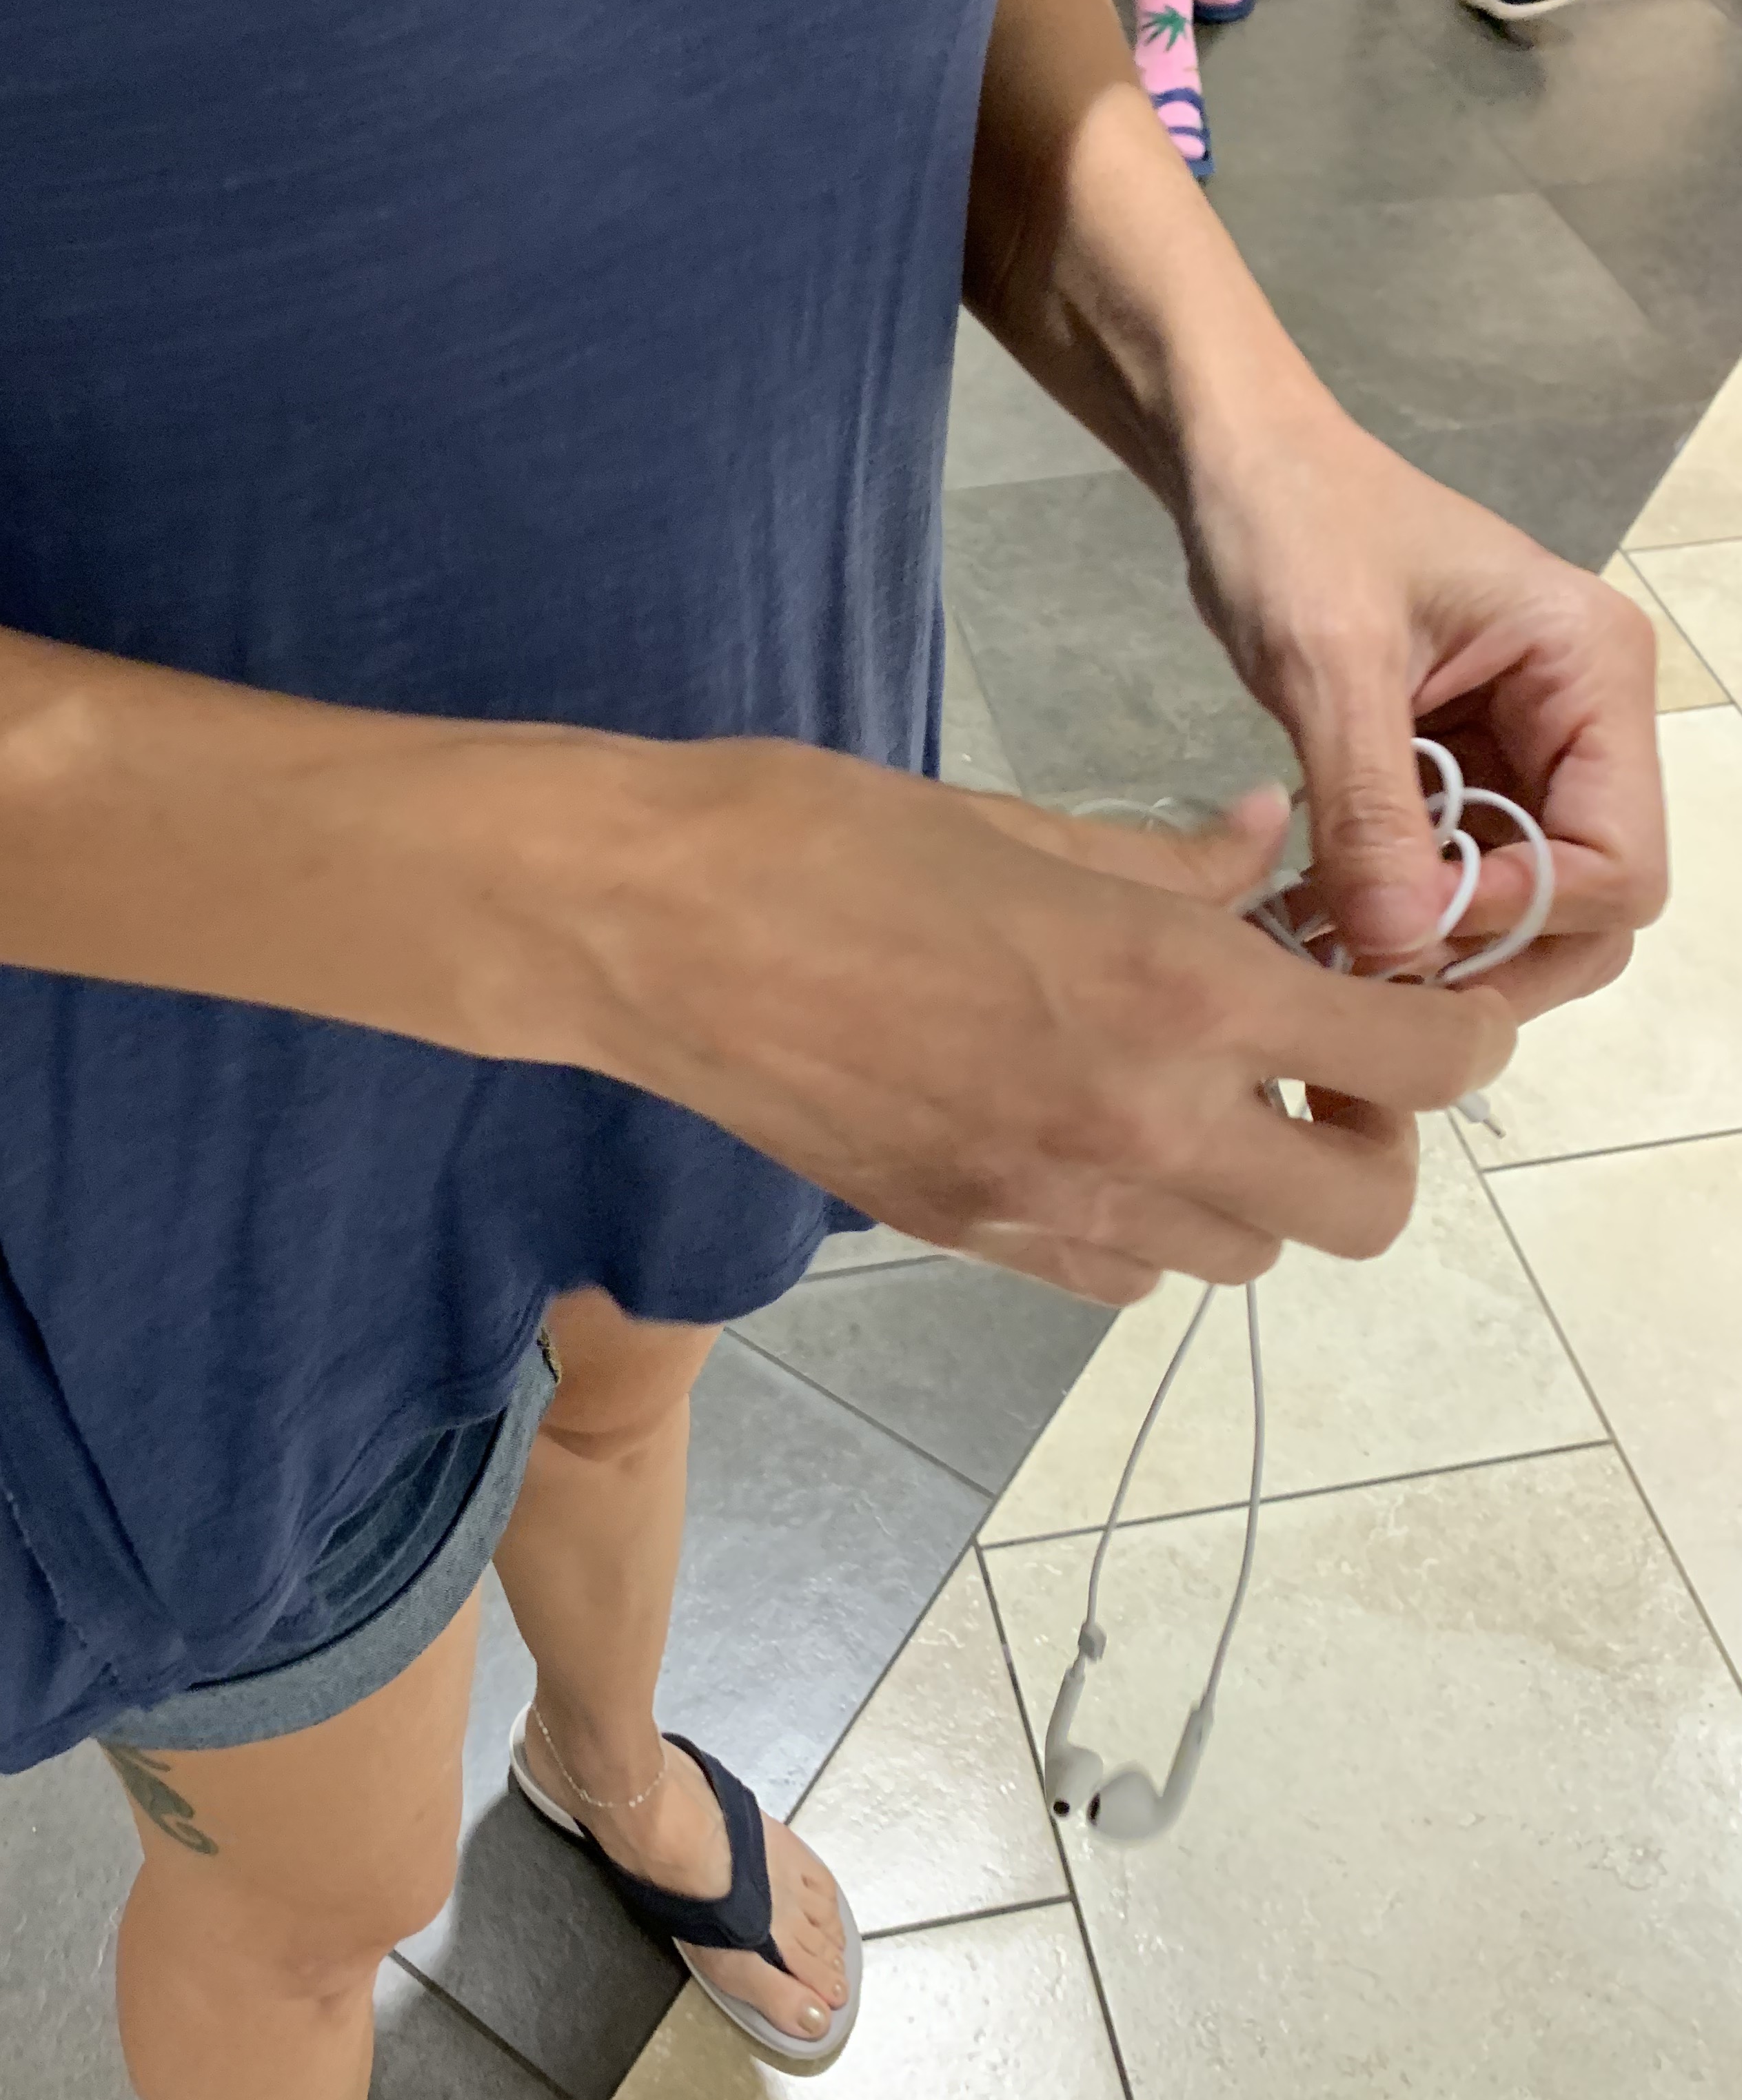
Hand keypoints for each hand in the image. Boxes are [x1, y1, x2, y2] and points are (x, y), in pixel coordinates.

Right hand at [553, 744, 1511, 1303]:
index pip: (1414, 1063)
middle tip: (1313, 1062)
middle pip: (1355, 1212)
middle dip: (1370, 1141)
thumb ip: (1172, 864)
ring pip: (1234, 1255)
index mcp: (1172, 995)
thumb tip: (1266, 849)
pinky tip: (1088, 1135)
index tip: (1419, 1002)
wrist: (645, 928)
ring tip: (1190, 1091)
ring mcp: (1046, 1204)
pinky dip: (1141, 1222)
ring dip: (1250, 1185)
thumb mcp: (1024, 823)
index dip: (1455, 1038)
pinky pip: (1114, 1276)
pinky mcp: (965, 1240)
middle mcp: (1136, 1126)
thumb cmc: (827, 835)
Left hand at [1176, 391, 1665, 1016]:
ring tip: (1335, 953)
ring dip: (1443, 945)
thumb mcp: (1325, 663)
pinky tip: (1325, 920)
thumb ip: (1370, 809)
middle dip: (1496, 953)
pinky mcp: (1463, 767)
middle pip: (1594, 902)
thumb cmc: (1290, 526)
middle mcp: (1585, 720)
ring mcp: (1526, 748)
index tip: (1406, 924)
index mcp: (1592, 673)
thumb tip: (1402, 946)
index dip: (1525, 915)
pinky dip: (1405, 911)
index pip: (1620, 859)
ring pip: (1527, 902)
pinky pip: (1461, 872)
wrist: (1239, 466)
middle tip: (1372, 976)